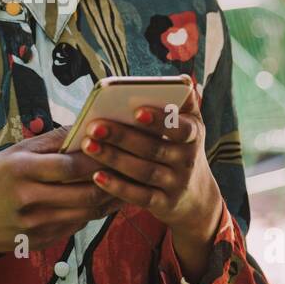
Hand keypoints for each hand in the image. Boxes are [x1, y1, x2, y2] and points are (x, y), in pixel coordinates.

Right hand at [0, 126, 123, 267]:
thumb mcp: (10, 154)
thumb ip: (48, 142)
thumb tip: (82, 125)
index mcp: (20, 171)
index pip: (70, 166)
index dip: (96, 157)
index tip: (114, 145)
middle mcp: (30, 200)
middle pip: (86, 192)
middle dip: (112, 179)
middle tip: (129, 165)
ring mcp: (36, 224)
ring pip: (87, 212)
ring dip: (109, 197)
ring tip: (125, 181)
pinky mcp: (41, 241)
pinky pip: (77, 225)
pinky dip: (93, 212)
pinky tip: (103, 200)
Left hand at [77, 83, 223, 276]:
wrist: (196, 198)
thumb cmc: (182, 150)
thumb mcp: (190, 127)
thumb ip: (183, 104)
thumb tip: (179, 78)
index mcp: (193, 135)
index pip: (181, 128)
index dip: (160, 121)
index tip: (136, 111)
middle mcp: (188, 160)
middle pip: (154, 148)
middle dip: (123, 136)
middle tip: (94, 126)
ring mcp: (176, 184)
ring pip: (144, 171)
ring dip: (114, 158)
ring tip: (88, 145)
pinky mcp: (163, 205)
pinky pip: (139, 196)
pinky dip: (117, 187)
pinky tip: (96, 175)